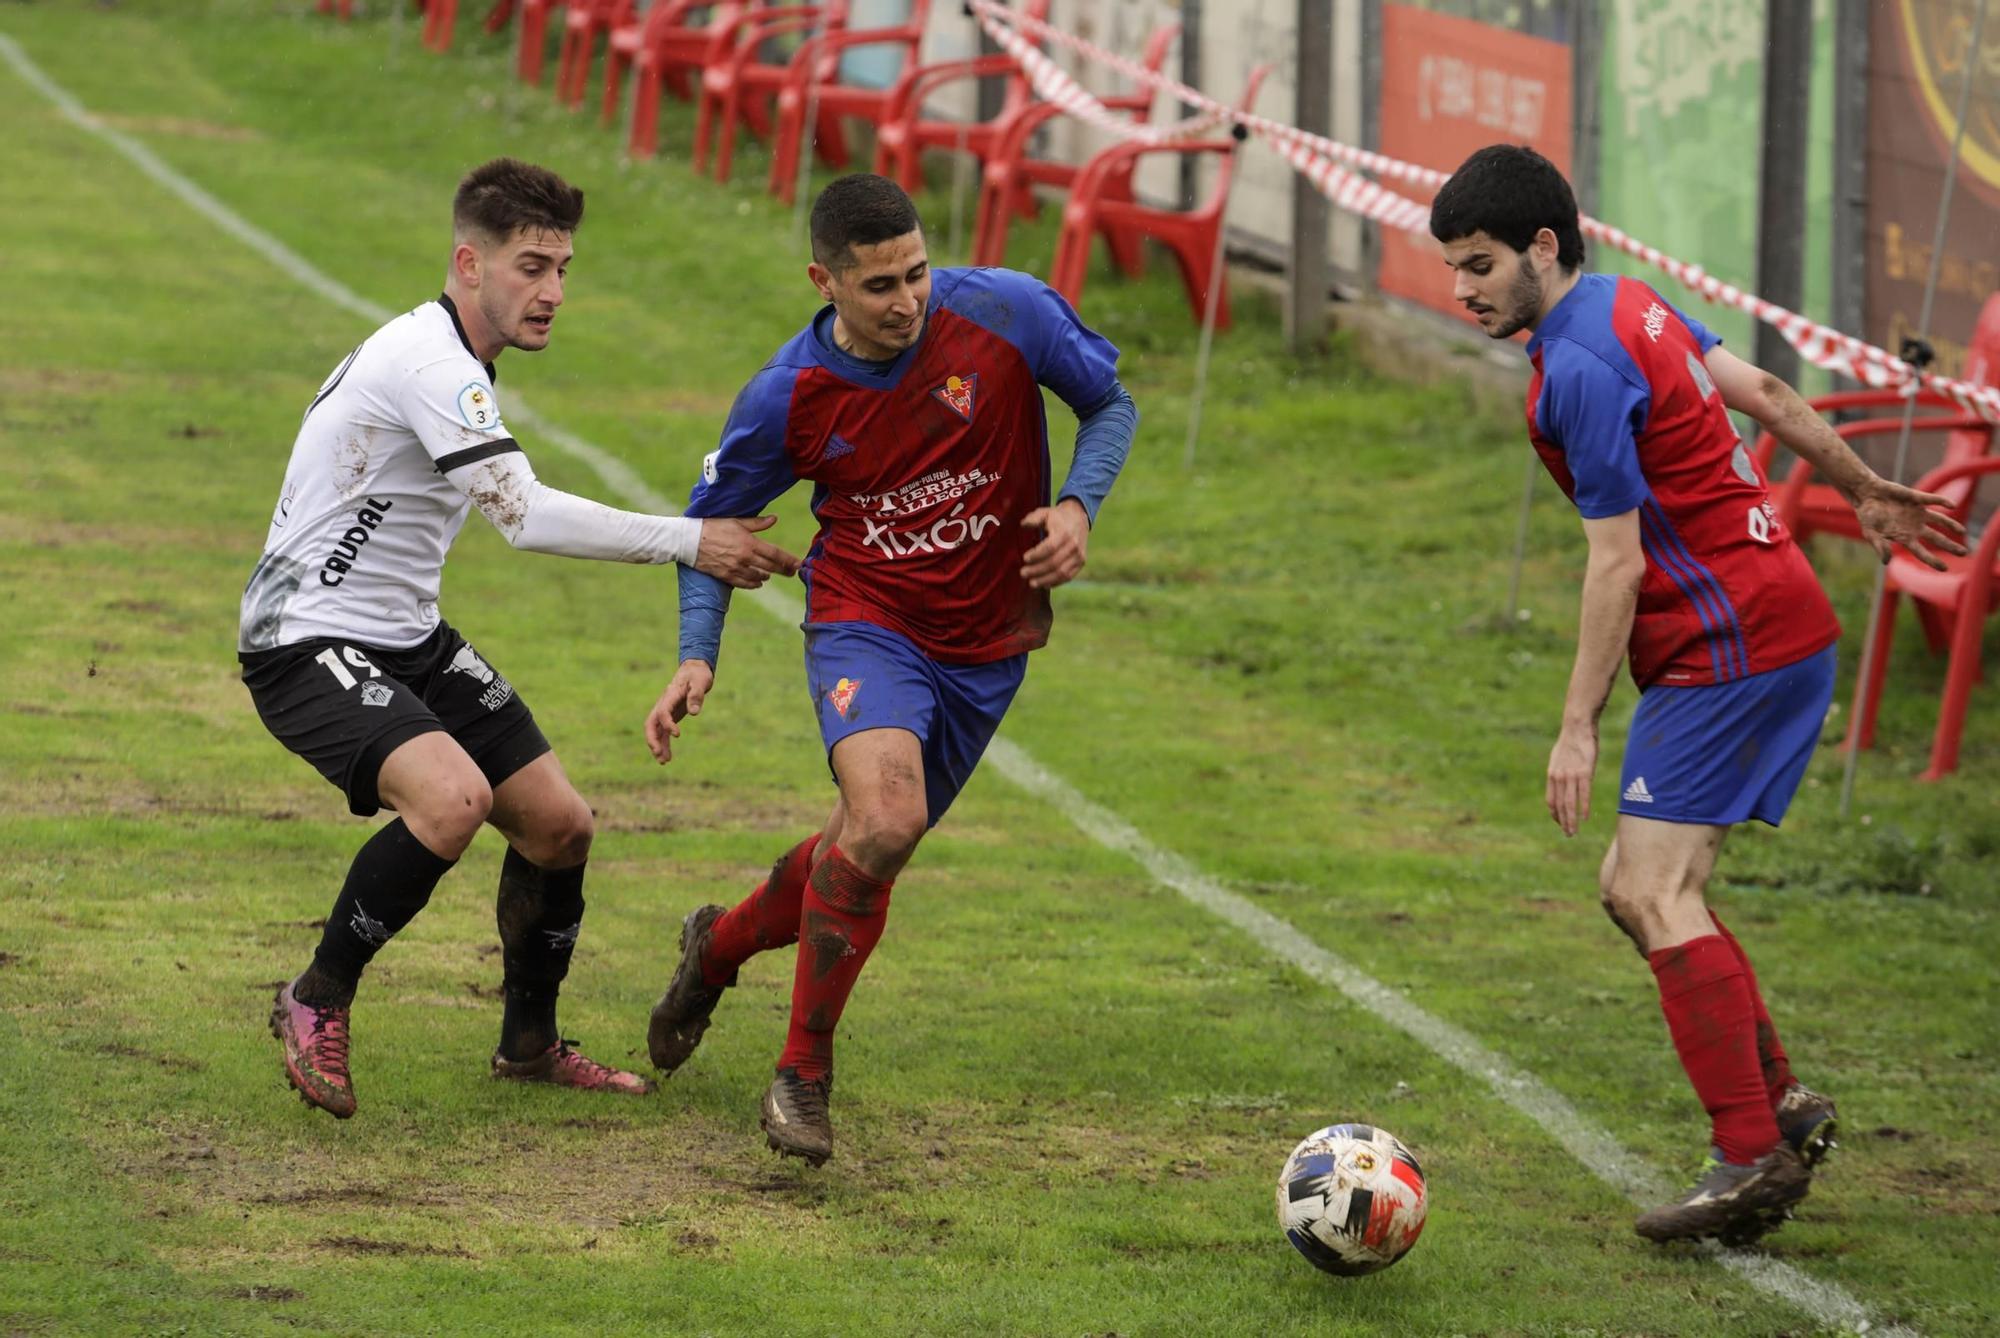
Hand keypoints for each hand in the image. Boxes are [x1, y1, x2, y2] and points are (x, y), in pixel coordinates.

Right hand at [644, 660, 714, 763]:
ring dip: (657, 746)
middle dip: (653, 739)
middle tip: (659, 754)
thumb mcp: (700, 682)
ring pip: (655, 731)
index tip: (677, 735)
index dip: (668, 724)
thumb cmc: (698, 675)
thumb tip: (694, 712)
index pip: (662, 712)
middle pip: (651, 723)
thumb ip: (696, 696)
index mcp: (669, 696)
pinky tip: (668, 758)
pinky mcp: (670, 716)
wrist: (694, 670)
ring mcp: (665, 711)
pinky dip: (664, 744)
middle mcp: (663, 704)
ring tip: (664, 762)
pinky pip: (663, 733)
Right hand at [694, 516, 800, 588]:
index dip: (789, 560)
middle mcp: (745, 558)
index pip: (775, 554)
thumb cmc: (712, 526)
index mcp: (749, 543)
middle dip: (784, 570)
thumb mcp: (735, 521)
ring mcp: (735, 569)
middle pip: (771, 567)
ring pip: (758, 577)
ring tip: (769, 575)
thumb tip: (774, 519)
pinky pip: (745, 584)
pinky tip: (758, 583)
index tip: (799, 564)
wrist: (688, 540)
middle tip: (792, 572)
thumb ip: (756, 523)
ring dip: (766, 576)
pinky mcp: (726, 576)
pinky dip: (754, 584)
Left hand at [1019, 498, 1089, 588]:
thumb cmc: (1057, 517)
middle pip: (1054, 562)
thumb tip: (1023, 525)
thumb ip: (1033, 518)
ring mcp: (1079, 555)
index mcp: (1064, 532)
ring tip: (1031, 583)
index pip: (1050, 547)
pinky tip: (1044, 585)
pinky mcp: (1081, 562)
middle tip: (1023, 573)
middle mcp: (1074, 545)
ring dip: (1045, 580)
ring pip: (1062, 572)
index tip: (1024, 558)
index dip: (1037, 555)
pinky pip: (1068, 576)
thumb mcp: (1044, 512)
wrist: (1078, 518)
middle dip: (1037, 570)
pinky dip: (1056, 582)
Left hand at [1546, 720, 1597, 837]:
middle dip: (1563, 822)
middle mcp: (1559, 778)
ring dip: (1572, 820)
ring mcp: (1571, 775)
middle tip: (1568, 835)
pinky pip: (1583, 794)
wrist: (1576, 727)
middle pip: (1560, 806)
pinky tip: (1585, 818)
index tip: (1559, 823)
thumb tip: (1562, 783)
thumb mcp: (1558, 759)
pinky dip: (1583, 808)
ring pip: (1570, 803)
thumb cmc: (1570, 742)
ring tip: (1574, 832)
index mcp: (1551, 775)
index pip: (1550, 801)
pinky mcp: (1585, 772)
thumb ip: (1560, 773)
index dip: (1554, 815)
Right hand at [1853, 479, 1968, 570]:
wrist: (1866, 495)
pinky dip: (1942, 502)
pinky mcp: (1917, 499)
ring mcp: (1917, 513)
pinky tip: (1951, 505)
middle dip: (1950, 545)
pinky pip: (1932, 500)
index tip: (1944, 568)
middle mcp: (1914, 526)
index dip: (1933, 560)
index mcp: (1903, 537)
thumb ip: (1879, 546)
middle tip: (1964, 553)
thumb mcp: (1870, 533)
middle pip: (1936, 538)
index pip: (1921, 552)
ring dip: (1951, 525)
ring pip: (1939, 520)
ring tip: (1963, 531)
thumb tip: (1887, 562)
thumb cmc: (1867, 515)